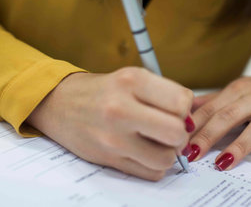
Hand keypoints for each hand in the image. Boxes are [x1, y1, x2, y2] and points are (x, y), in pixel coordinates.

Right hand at [26, 67, 194, 180]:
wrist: (58, 103)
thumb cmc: (102, 90)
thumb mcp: (131, 77)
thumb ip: (163, 95)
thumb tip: (192, 121)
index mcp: (131, 81)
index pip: (182, 101)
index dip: (185, 108)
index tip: (175, 109)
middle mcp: (120, 109)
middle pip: (177, 132)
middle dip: (180, 133)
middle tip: (170, 129)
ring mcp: (113, 138)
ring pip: (167, 158)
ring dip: (168, 152)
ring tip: (156, 141)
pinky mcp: (108, 159)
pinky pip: (151, 173)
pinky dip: (154, 165)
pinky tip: (144, 151)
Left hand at [187, 65, 250, 173]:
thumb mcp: (237, 91)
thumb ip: (213, 101)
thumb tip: (184, 112)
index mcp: (239, 90)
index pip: (212, 108)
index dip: (195, 125)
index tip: (178, 139)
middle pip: (230, 115)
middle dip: (209, 135)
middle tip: (192, 154)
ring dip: (240, 145)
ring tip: (222, 163)